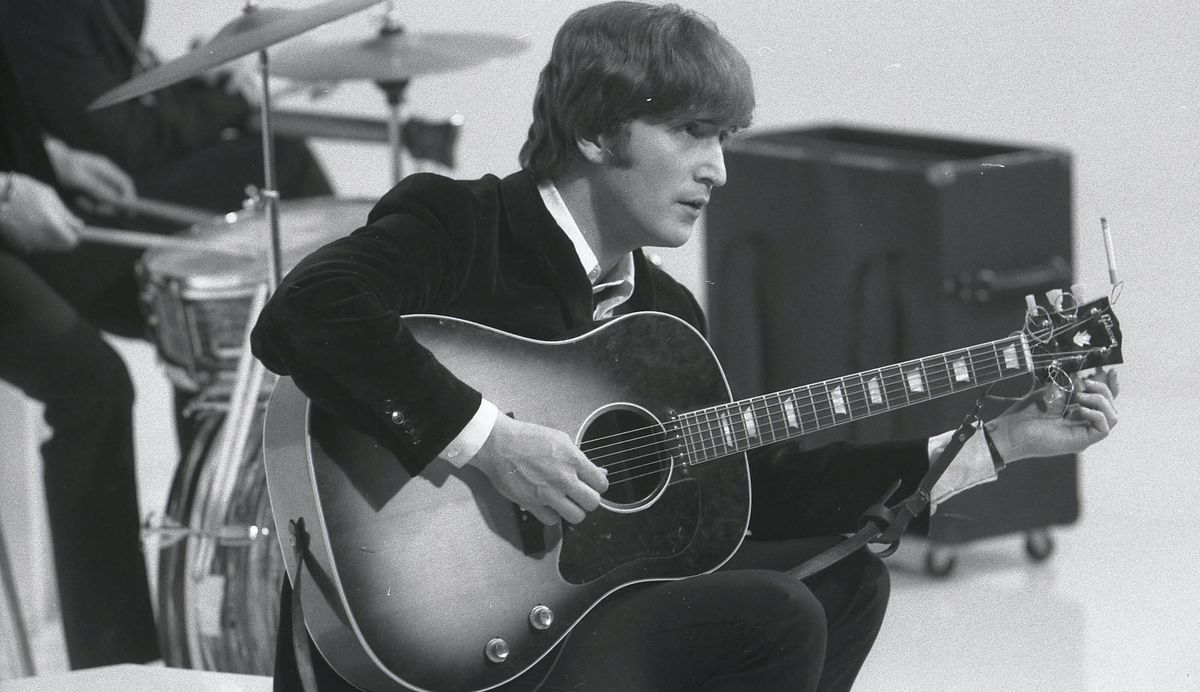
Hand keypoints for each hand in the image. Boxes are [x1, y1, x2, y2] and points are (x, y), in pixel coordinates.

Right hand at [0, 173, 81, 252]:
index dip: (75, 233)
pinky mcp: (19, 245)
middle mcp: (41, 237)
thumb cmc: (22, 190)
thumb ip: (66, 213)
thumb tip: (80, 226)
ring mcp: (29, 242)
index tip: (73, 227)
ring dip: (51, 237)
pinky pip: (36, 245)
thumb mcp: (48, 195)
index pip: (72, 241)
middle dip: (64, 236)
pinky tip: (29, 224)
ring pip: (50, 246)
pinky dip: (37, 238)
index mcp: (51, 225)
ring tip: (39, 220)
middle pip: (63, 246)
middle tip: (57, 223)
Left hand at [43, 138, 135, 207]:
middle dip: (109, 205)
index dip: (130, 198)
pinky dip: (89, 205)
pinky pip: (95, 202)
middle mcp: (104, 176)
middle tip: (97, 210)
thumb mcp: (79, 178)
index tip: (128, 211)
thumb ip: (98, 189)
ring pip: (106, 201)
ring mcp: (97, 183)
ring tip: (80, 201)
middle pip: (118, 195)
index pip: (125, 184)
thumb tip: (115, 201)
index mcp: (105, 168)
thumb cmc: (61, 167)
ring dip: (96, 206)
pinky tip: (78, 200)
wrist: (45, 162)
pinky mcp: (89, 190)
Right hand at [468, 414, 609, 525]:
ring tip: (566, 502)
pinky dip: (552, 515)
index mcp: (572, 459)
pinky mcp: (531, 504)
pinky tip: (548, 505)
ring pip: (576, 516)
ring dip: (573, 510)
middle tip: (580, 495)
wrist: (498, 444)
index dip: (598, 485)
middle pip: (592, 503)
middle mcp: (563, 478)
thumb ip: (579, 457)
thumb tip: (598, 472)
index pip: (601, 483)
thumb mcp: (560, 439)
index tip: (592, 485)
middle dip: (589, 500)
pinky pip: (552, 520)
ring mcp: (547, 493)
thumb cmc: (526, 438)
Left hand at [987, 367, 1118, 461]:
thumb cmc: (1026, 413)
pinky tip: (1078, 408)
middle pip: (1112, 406)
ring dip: (1100, 400)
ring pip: (1112, 416)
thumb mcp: (1053, 392)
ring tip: (1079, 395)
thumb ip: (1072, 385)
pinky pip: (1104, 428)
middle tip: (1085, 382)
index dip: (1111, 386)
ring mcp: (1084, 434)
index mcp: (1077, 413)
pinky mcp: (1082, 442)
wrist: (1012, 430)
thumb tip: (1089, 375)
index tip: (1110, 371)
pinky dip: (1096, 414)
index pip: (1104, 400)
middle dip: (1104, 389)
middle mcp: (1083, 424)